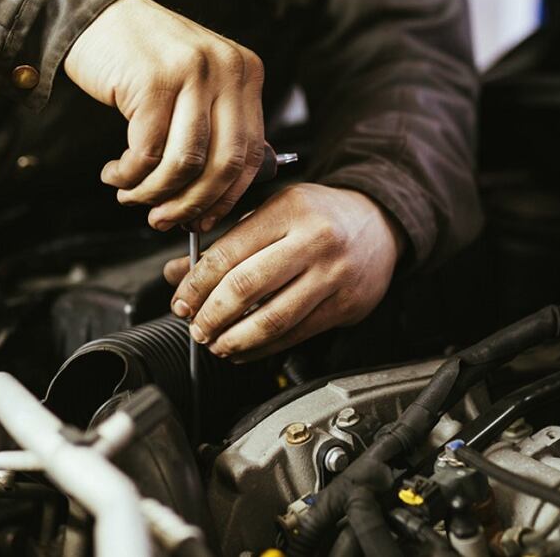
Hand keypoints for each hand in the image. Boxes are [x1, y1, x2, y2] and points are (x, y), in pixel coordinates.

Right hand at [64, 0, 265, 231]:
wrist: (95, 13)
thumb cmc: (143, 60)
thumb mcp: (195, 86)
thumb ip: (214, 129)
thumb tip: (214, 200)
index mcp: (246, 73)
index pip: (252, 153)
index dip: (227, 197)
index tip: (203, 219)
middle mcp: (227, 70)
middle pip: (224, 164)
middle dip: (191, 204)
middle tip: (162, 220)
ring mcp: (192, 73)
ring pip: (185, 163)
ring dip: (154, 193)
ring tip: (131, 197)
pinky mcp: (153, 81)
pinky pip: (146, 153)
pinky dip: (128, 175)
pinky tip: (115, 174)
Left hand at [163, 184, 404, 361]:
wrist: (380, 223)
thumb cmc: (321, 215)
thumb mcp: (274, 212)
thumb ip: (228, 241)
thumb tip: (179, 273)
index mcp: (289, 210)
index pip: (229, 252)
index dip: (197, 284)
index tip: (181, 300)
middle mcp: (314, 241)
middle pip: (248, 287)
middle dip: (212, 314)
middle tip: (195, 326)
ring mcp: (333, 275)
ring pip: (273, 319)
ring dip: (235, 338)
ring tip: (215, 343)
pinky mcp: (346, 305)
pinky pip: (296, 335)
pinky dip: (263, 349)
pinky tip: (243, 349)